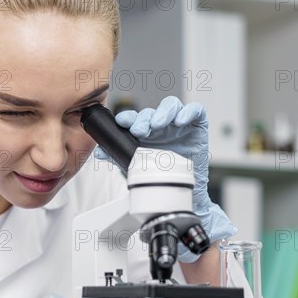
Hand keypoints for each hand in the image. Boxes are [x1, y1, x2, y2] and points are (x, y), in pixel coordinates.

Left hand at [95, 97, 235, 259]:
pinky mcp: (197, 125)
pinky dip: (188, 112)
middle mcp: (161, 125)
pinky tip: (180, 121)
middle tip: (139, 131)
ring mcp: (179, 123)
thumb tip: (99, 153)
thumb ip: (117, 157)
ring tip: (157, 124)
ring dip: (163, 113)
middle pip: (151, 112)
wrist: (183, 191)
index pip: (135, 117)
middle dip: (143, 119)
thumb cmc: (161, 175)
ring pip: (171, 106)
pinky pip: (195, 111)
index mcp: (145, 131)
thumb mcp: (137, 166)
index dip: (128, 117)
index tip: (122, 122)